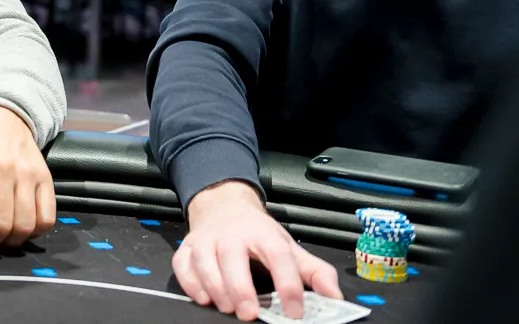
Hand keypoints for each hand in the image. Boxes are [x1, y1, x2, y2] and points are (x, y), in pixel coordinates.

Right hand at [174, 181, 340, 320]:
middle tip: (250, 313)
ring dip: (214, 287)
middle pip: (233, 258)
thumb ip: (314, 272)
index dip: (288, 284)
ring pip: (204, 260)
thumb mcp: (288, 246)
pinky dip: (190, 283)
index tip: (295, 311)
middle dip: (241, 288)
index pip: (278, 256)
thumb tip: (335, 296)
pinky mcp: (187, 246)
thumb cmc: (257, 232)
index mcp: (263, 233)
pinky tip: (204, 297)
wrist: (223, 205)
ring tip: (227, 307)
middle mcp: (232, 234)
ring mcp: (206, 239)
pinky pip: (182, 264)